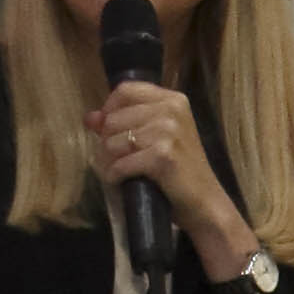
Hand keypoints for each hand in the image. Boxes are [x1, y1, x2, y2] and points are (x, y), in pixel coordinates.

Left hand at [84, 80, 251, 272]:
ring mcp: (168, 132)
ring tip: (121, 171)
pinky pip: (120, 164)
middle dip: (107, 142)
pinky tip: (122, 181)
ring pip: (112, 142)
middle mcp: (172, 110)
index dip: (108, 109)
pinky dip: (115, 176)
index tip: (108, 129)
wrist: (204, 202)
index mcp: (172, 100)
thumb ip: (123, 122)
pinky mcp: (162, 156)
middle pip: (113, 118)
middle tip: (117, 159)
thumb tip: (89, 117)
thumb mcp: (155, 138)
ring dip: (109, 162)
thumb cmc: (179, 170)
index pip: (125, 90)